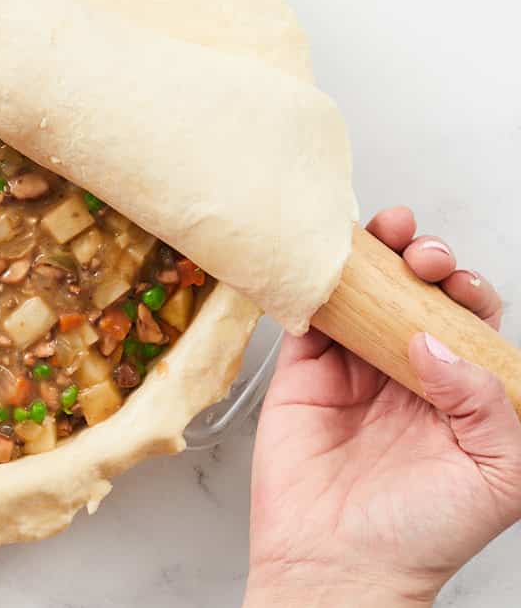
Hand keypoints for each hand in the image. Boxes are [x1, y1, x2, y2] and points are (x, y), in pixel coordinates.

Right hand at [245, 206, 520, 606]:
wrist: (337, 564)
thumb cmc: (421, 535)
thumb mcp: (496, 475)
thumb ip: (487, 404)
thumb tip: (435, 341)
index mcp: (460, 393)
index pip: (469, 321)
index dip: (467, 289)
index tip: (457, 281)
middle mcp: (406, 372)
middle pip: (416, 294)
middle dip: (423, 260)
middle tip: (420, 255)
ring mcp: (351, 369)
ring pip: (364, 294)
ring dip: (372, 257)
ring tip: (382, 234)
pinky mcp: (302, 372)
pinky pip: (306, 316)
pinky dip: (311, 284)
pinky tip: (324, 264)